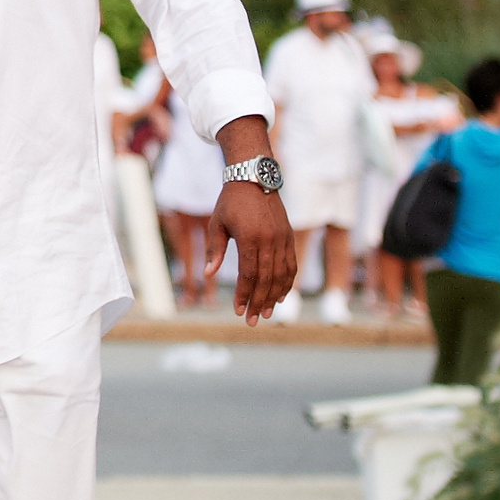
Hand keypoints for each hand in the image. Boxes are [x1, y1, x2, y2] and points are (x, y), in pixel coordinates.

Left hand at [208, 177, 297, 317]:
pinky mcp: (289, 236)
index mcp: (250, 238)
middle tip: (252, 320)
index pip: (248, 274)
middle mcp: (270, 240)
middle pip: (266, 279)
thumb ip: (215, 249)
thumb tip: (209, 273)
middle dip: (258, 302)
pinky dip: (287, 282)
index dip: (244, 294)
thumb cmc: (230, 201)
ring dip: (274, 297)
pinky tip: (281, 296)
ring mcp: (282, 239)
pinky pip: (291, 264)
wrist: (254, 178)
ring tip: (266, 313)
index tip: (239, 311)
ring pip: (281, 275)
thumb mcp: (217, 223)